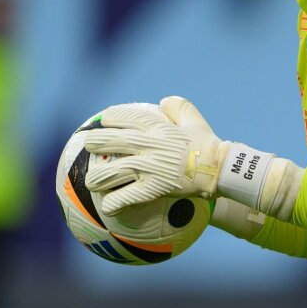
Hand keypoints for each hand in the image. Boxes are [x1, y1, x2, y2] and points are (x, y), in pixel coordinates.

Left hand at [81, 99, 229, 214]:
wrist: (220, 168)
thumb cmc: (208, 143)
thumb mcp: (194, 118)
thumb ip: (178, 106)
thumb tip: (163, 102)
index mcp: (159, 127)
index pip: (129, 117)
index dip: (113, 117)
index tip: (104, 119)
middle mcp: (150, 145)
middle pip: (115, 141)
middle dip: (97, 142)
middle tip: (86, 144)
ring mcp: (150, 167)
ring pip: (115, 171)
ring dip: (99, 176)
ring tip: (91, 181)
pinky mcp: (155, 187)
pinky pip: (128, 196)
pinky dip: (116, 202)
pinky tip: (108, 206)